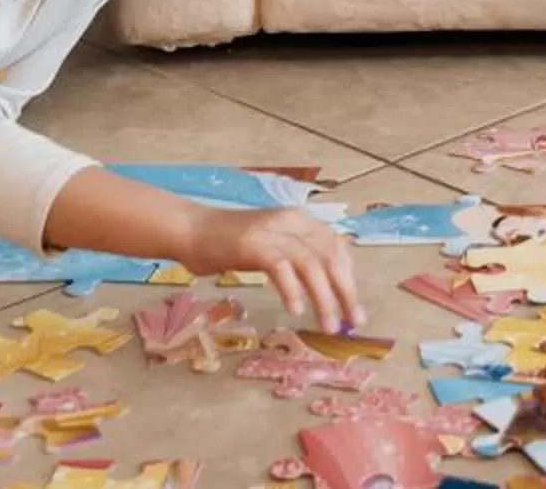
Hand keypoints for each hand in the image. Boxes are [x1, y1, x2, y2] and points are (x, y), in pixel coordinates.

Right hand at [191, 207, 362, 333]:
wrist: (192, 229)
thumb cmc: (231, 244)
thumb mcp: (273, 244)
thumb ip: (297, 257)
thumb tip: (327, 288)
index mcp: (300, 221)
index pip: (337, 248)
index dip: (349, 278)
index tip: (353, 307)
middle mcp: (291, 222)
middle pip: (330, 256)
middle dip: (345, 291)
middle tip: (352, 321)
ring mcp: (272, 231)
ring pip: (311, 264)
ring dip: (324, 298)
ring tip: (328, 325)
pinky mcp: (252, 244)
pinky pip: (281, 267)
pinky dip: (292, 289)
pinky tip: (295, 309)